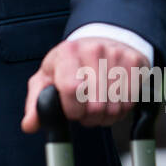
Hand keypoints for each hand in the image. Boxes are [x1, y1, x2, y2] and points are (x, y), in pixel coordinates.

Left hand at [20, 36, 148, 131]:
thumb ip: (36, 101)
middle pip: (96, 105)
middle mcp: (93, 49)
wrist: (99, 40)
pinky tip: (113, 101)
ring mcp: (117, 54)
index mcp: (67, 52)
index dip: (73, 110)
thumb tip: (30, 125)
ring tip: (98, 106)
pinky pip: (131, 102)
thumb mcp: (47, 77)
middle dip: (89, 118)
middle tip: (85, 112)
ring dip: (106, 116)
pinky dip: (121, 110)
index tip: (72, 112)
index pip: (72, 89)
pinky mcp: (135, 62)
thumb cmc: (70, 63)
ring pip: (115, 107)